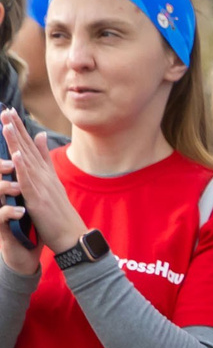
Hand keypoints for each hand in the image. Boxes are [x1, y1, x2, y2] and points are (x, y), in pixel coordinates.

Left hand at [0, 110, 90, 275]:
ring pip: (25, 160)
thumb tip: (41, 136)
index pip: (29, 146)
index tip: (9, 112)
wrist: (71, 236)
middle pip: (26, 148)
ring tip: (6, 124)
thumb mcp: (53, 183)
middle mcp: (43, 176)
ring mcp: (41, 186)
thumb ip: (46, 160)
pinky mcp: (38, 199)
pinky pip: (28, 181)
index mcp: (45, 172)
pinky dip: (22, 167)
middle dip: (15, 129)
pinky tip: (17, 154)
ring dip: (16, 142)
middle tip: (5, 110)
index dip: (19, 129)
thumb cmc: (60, 214)